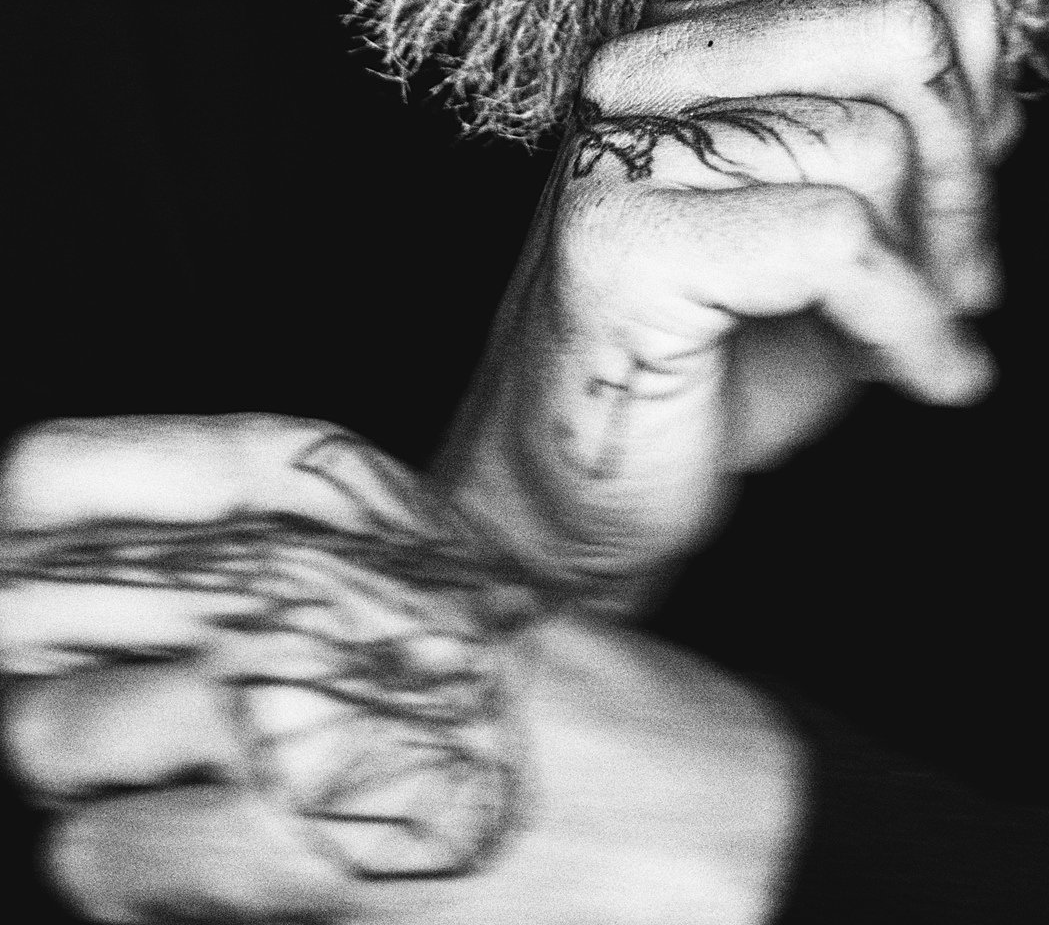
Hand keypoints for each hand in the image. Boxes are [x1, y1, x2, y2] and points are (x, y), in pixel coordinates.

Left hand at [0, 415, 799, 922]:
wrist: (681, 816)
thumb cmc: (546, 697)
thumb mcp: (414, 567)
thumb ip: (265, 549)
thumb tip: (55, 568)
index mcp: (322, 494)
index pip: (64, 471)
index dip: (24, 524)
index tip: (17, 560)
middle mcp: (288, 576)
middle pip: (29, 601)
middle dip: (53, 666)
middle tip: (124, 709)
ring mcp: (281, 704)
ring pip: (54, 739)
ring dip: (104, 788)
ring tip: (200, 799)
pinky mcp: (290, 838)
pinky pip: (107, 859)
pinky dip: (144, 879)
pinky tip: (224, 870)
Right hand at [440, 0, 1022, 608]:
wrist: (607, 488)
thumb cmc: (742, 343)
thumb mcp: (871, 226)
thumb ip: (930, 113)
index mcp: (709, 29)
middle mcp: (655, 52)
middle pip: (908, 29)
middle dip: (974, 173)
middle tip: (966, 272)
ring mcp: (622, 134)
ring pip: (885, 137)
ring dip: (944, 267)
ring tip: (923, 334)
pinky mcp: (615, 228)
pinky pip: (844, 239)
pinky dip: (913, 335)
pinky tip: (920, 385)